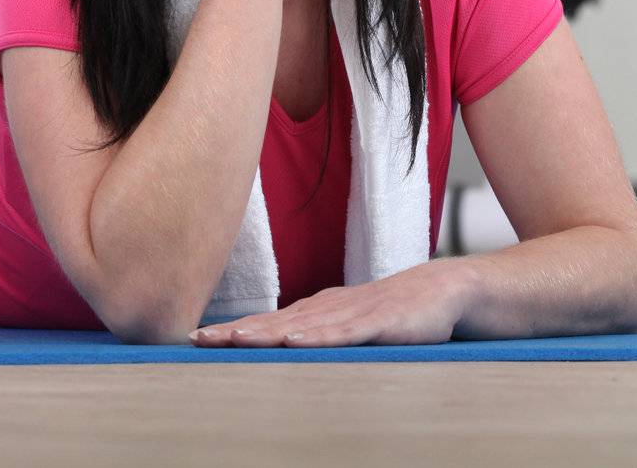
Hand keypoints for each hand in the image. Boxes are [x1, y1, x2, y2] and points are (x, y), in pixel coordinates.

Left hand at [188, 261, 470, 348]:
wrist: (441, 290)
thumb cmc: (392, 311)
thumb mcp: (348, 323)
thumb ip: (318, 332)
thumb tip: (280, 346)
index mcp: (317, 310)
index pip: (267, 321)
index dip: (232, 329)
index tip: (195, 338)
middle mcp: (327, 309)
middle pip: (273, 321)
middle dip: (235, 331)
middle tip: (197, 339)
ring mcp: (351, 314)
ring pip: (301, 326)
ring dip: (266, 332)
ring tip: (234, 339)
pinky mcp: (378, 323)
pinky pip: (343, 332)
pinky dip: (317, 337)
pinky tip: (295, 340)